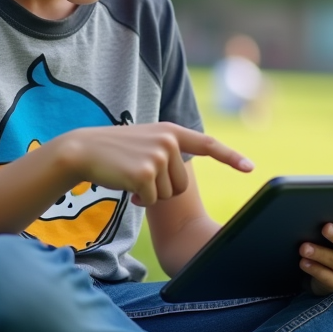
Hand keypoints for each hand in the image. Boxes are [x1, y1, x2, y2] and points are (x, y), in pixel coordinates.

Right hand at [51, 123, 252, 206]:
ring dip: (151, 194)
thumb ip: (168, 152)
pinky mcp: (145, 174)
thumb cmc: (114, 151)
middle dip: (163, 189)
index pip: (208, 144)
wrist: (82, 150)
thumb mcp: (146, 143)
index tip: (250, 168)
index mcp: (171, 131)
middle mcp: (169, 141)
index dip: (230, 157)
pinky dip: (141, 200)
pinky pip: (153, 200)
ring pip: (169, 194)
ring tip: (131, 176)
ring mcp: (158, 156)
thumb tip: (181, 181)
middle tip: (140, 175)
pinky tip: (126, 186)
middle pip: (182, 184)